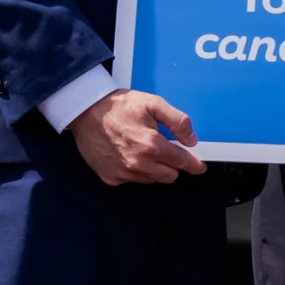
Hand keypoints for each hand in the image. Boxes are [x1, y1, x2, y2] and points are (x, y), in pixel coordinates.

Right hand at [66, 89, 209, 184]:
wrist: (85, 111)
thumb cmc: (119, 106)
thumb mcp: (153, 103)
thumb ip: (177, 121)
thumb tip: (191, 140)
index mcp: (151, 145)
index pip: (181, 162)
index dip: (193, 164)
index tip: (199, 166)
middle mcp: (138, 164)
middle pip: (169, 176)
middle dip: (172, 165)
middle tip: (166, 151)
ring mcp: (123, 173)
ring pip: (152, 180)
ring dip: (154, 169)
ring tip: (144, 149)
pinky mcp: (110, 178)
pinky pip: (133, 181)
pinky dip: (136, 171)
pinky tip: (129, 155)